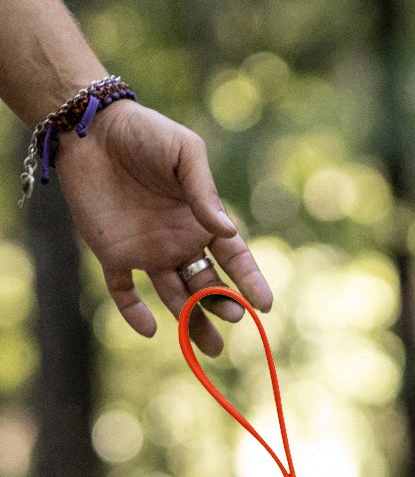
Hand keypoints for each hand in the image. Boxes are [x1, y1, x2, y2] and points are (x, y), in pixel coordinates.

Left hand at [51, 99, 272, 355]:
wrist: (88, 128)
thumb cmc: (145, 133)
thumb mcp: (184, 153)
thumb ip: (204, 192)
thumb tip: (228, 233)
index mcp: (202, 221)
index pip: (235, 259)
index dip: (250, 282)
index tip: (264, 305)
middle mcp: (179, 242)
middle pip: (207, 285)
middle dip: (221, 306)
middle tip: (232, 318)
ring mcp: (147, 250)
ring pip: (175, 296)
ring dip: (192, 322)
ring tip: (209, 348)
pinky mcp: (111, 252)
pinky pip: (124, 290)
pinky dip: (134, 312)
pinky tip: (149, 328)